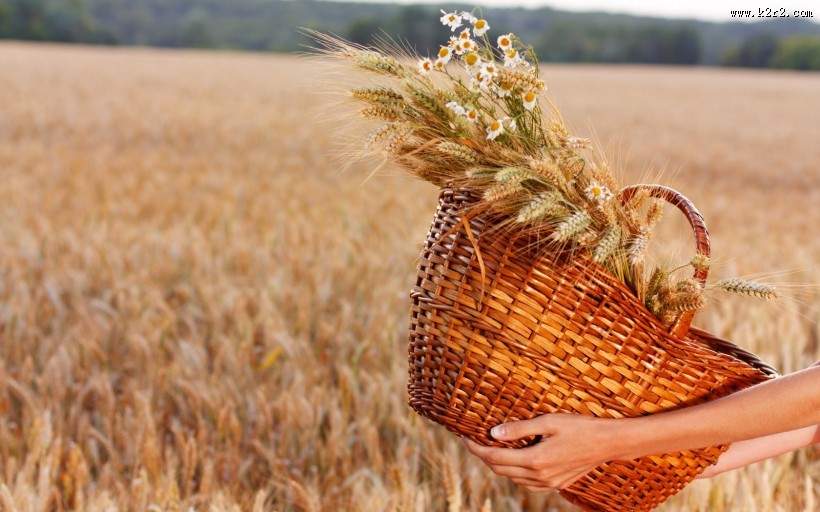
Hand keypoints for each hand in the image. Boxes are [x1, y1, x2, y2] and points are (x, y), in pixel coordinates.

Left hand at [461, 413, 621, 491]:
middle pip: (500, 470)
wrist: (608, 443)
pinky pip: (527, 484)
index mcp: (535, 460)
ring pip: (513, 479)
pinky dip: (515, 473)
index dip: (476, 448)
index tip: (464, 437)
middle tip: (473, 440)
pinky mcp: (556, 484)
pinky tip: (514, 461)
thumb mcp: (548, 421)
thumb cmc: (580, 427)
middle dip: (483, 456)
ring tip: (491, 448)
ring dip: (498, 466)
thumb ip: (520, 429)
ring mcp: (548, 483)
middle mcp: (539, 476)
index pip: (494, 458)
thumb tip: (493, 433)